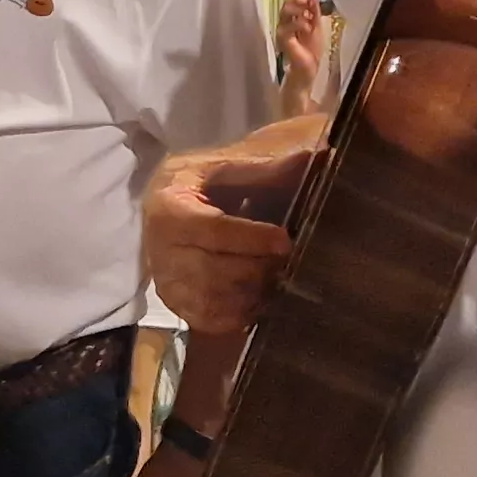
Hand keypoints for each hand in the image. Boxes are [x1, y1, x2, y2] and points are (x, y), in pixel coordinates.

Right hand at [145, 147, 310, 332]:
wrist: (165, 211)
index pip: (213, 229)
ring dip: (254, 290)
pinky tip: (259, 291)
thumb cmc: (198, 184)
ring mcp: (168, 284)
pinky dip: (243, 309)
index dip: (252, 238)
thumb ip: (263, 168)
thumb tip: (316, 157)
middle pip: (217, 271)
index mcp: (168, 207)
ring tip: (276, 273)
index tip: (285, 240)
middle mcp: (160, 251)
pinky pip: (216, 320)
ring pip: (218, 300)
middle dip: (259, 266)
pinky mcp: (178, 308)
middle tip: (288, 258)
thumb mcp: (222, 166)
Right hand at [273, 0, 326, 83]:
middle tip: (305, 0)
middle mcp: (286, 22)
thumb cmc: (312, 49)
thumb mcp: (317, 27)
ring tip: (307, 15)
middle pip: (286, 4)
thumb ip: (314, 12)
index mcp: (295, 18)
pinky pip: (286, 27)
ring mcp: (282, 30)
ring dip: (297, 10)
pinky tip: (306, 26)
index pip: (293, 1)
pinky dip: (297, 24)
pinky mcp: (282, 39)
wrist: (308, 68)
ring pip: (284, 12)